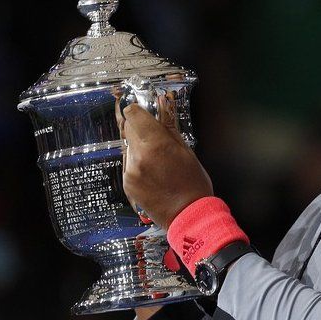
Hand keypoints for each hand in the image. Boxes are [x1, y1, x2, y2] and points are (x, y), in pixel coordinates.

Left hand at [114, 89, 212, 228]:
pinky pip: (129, 164)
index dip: (138, 111)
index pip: (134, 115)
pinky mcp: (127, 183)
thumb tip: (163, 104)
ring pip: (129, 148)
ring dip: (140, 149)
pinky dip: (138, 165)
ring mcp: (130, 171)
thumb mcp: (187, 151)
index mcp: (156, 144)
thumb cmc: (193, 183)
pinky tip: (153, 174)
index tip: (142, 113)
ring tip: (158, 162)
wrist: (188, 215)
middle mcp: (139, 156)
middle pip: (129, 129)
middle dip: (141, 130)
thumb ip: (170, 127)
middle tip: (156, 140)